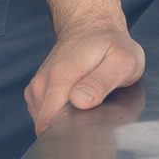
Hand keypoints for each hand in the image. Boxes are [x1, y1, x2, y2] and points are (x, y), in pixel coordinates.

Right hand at [24, 22, 144, 135]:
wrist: (92, 26)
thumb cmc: (111, 44)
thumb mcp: (123, 60)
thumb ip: (103, 81)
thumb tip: (80, 101)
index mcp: (61, 77)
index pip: (52, 126)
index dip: (73, 131)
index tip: (92, 120)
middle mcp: (42, 84)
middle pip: (50, 128)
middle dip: (72, 126)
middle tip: (95, 109)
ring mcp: (36, 89)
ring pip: (48, 124)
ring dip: (67, 119)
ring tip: (89, 101)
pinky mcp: (35, 93)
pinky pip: (46, 117)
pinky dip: (61, 114)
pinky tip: (76, 101)